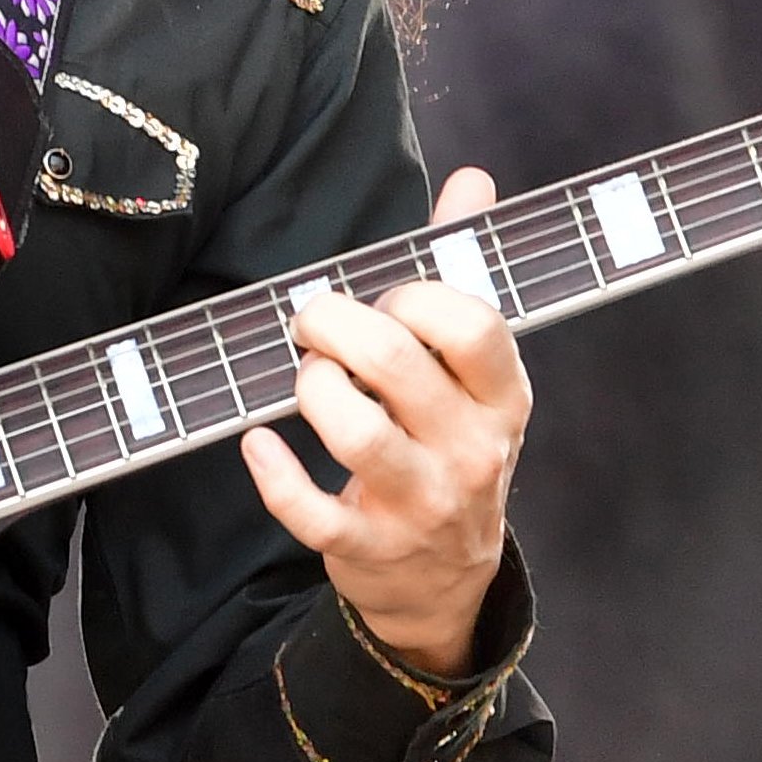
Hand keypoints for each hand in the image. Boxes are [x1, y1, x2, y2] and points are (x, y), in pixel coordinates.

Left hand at [240, 167, 530, 675]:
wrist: (445, 582)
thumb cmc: (450, 446)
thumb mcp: (473, 374)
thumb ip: (464, 272)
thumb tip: (472, 179)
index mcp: (503, 397)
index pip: (471, 323)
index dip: (414, 295)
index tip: (387, 302)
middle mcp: (472, 451)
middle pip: (395, 361)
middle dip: (333, 324)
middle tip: (311, 323)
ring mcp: (422, 505)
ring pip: (354, 431)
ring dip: (311, 388)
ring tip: (306, 379)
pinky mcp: (368, 550)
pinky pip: (309, 510)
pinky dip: (272, 471)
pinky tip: (258, 443)